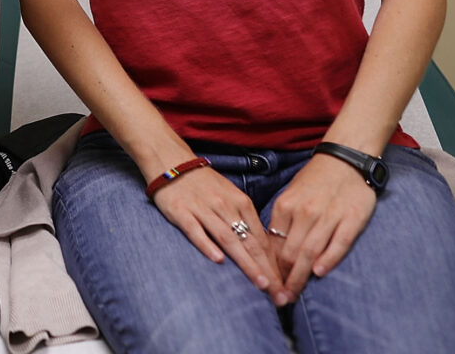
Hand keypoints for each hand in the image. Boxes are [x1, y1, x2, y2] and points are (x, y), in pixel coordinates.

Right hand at [151, 165, 289, 305]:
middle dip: (266, 269)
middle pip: (250, 242)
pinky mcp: (181, 212)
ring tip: (259, 283)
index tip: (283, 285)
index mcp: (240, 202)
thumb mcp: (230, 195)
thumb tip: (262, 249)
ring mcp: (203, 209)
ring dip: (246, 263)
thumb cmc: (203, 183)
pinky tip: (218, 260)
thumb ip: (244, 219)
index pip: (261, 239)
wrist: (171, 161)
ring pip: (228, 239)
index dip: (274, 264)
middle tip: (278, 293)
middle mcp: (225, 206)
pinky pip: (196, 231)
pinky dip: (207, 245)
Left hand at [266, 155, 378, 298]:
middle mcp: (304, 212)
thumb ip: (282, 223)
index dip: (269, 268)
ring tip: (293, 296)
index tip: (266, 287)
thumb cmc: (315, 181)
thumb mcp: (291, 197)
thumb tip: (271, 254)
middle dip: (282, 279)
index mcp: (286, 206)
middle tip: (278, 300)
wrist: (346, 159)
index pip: (273, 244)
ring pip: (310, 251)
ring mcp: (328, 216)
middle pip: (289, 252)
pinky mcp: (351, 219)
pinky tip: (318, 272)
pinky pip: (338, 243)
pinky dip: (328, 259)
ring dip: (300, 277)